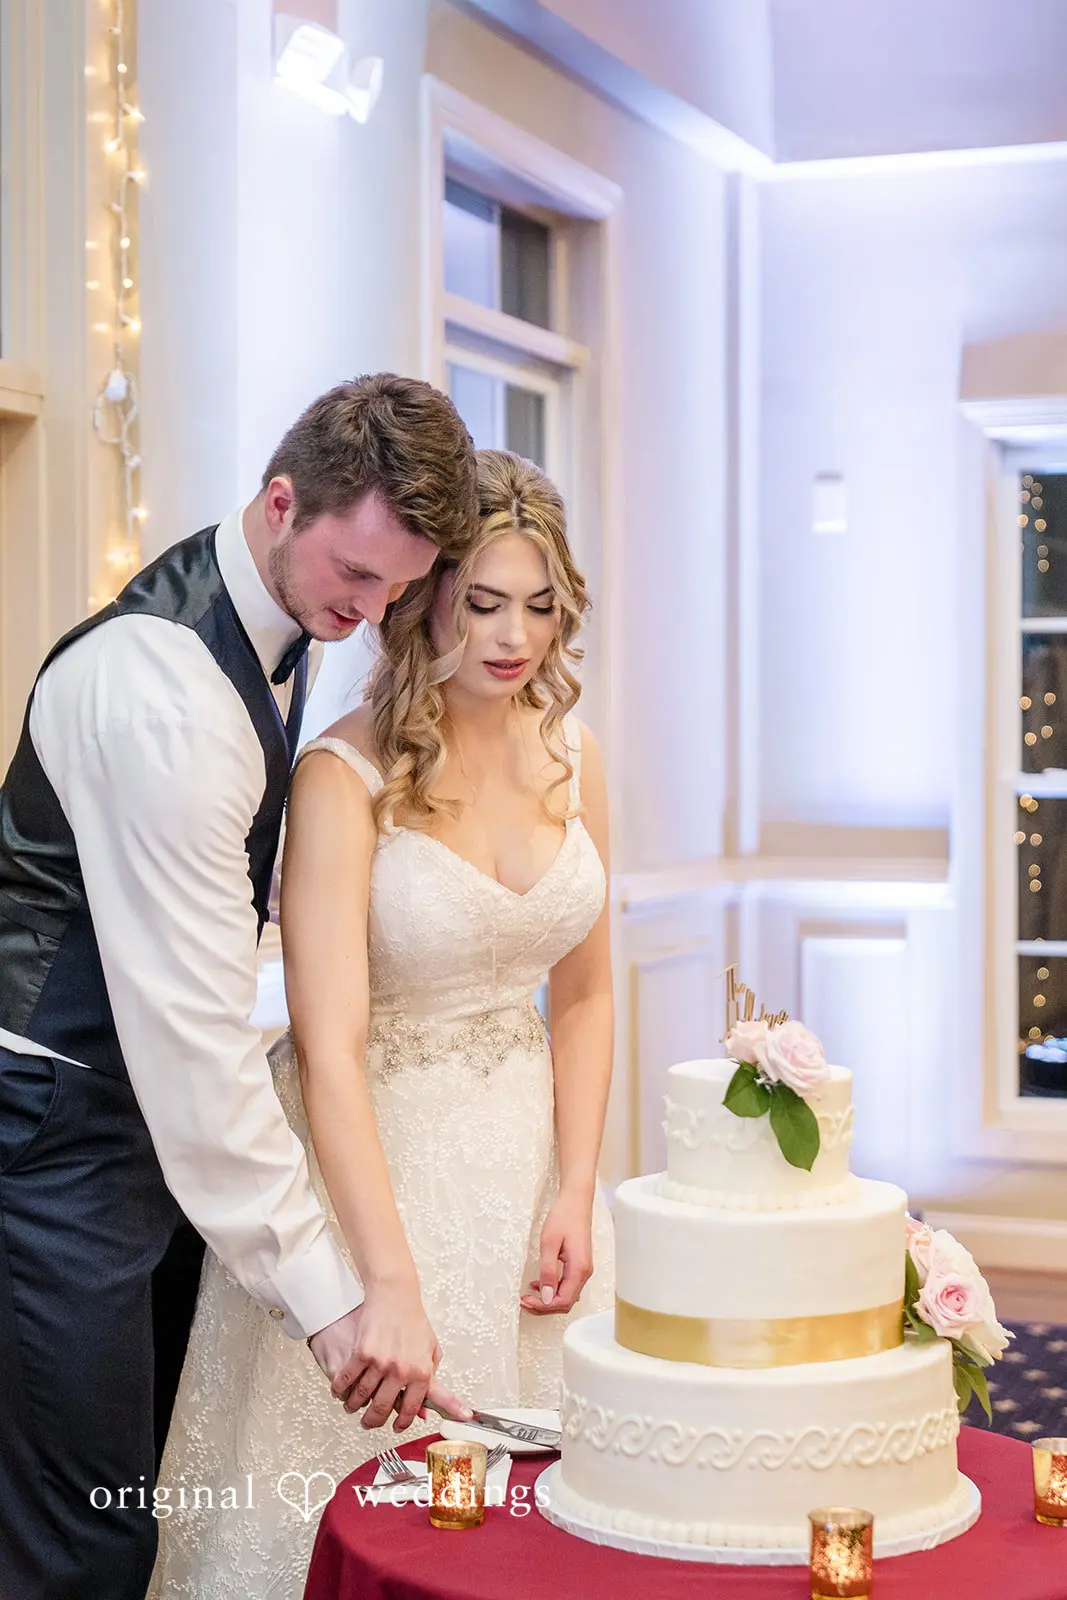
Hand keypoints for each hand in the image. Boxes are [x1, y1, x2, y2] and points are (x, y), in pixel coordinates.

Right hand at [309, 1288, 470, 1430]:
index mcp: (421, 1371)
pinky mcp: (361, 1353)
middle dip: (373, 1421)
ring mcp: (380, 1363)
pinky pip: (347, 1380)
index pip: (411, 1408)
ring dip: (354, 1406)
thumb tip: (425, 1405)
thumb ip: (431, 1376)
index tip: (398, 1426)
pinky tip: (340, 1391)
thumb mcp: (431, 1348)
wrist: (395, 1294)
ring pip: (362, 1397)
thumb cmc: (412, 1319)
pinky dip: (341, 1389)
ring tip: (352, 1407)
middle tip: (369, 1422)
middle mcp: (401, 1370)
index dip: (403, 1421)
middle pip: (382, 1408)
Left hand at [519, 1190, 592, 1315]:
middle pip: (566, 1302)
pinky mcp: (579, 1265)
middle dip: (544, 1306)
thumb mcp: (549, 1243)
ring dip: (548, 1299)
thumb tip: (546, 1297)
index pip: (563, 1301)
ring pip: (566, 1295)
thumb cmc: (563, 1217)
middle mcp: (584, 1273)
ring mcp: (583, 1269)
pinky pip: (567, 1285)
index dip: (543, 1306)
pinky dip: (553, 1289)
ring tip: (529, 1296)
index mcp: (579, 1269)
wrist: (576, 1201)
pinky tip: (539, 1284)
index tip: (526, 1300)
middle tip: (524, 1301)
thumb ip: (548, 1271)